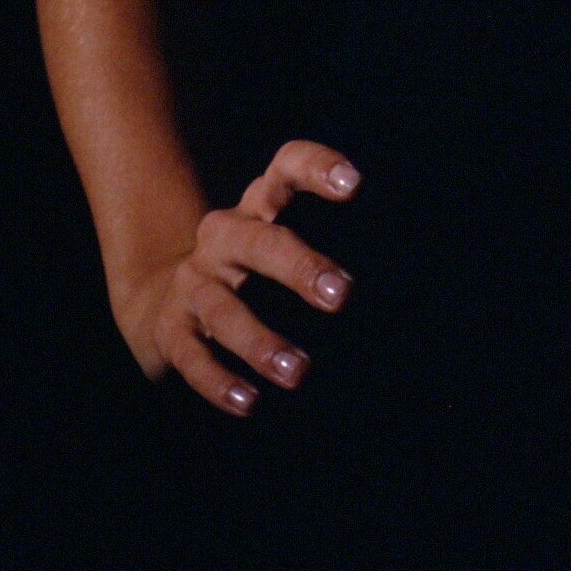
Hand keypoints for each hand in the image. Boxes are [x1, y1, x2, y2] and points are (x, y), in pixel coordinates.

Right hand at [124, 140, 359, 415]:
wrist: (162, 301)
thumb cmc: (249, 273)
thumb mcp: (281, 247)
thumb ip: (327, 256)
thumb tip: (408, 292)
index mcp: (258, 208)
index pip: (284, 169)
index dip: (316, 168)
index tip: (354, 183)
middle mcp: (222, 239)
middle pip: (257, 241)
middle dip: (298, 266)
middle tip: (341, 296)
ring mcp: (192, 284)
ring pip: (222, 308)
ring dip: (259, 340)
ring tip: (298, 371)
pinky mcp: (170, 330)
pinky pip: (192, 355)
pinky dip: (219, 381)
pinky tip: (248, 402)